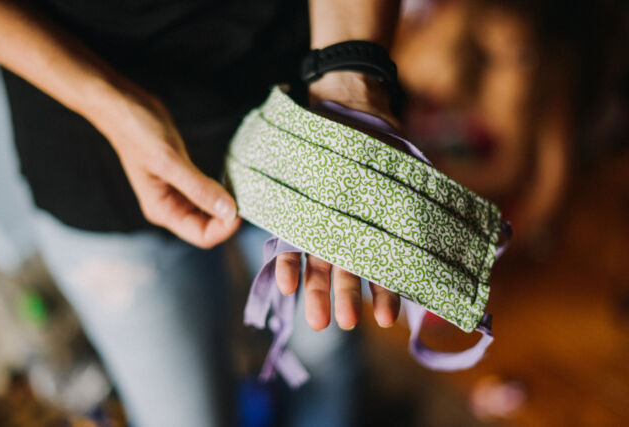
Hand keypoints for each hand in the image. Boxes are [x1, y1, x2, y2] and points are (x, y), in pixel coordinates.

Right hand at [101, 90, 240, 247]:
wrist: (123, 104)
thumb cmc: (139, 132)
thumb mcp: (170, 160)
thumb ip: (199, 188)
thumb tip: (229, 211)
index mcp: (163, 210)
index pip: (201, 235)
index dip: (224, 228)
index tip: (242, 208)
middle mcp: (170, 207)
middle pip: (208, 227)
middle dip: (228, 218)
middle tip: (249, 198)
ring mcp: (177, 193)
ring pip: (210, 211)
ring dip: (227, 205)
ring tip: (243, 190)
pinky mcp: (183, 177)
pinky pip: (207, 193)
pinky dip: (221, 190)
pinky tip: (231, 180)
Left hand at [277, 71, 401, 330]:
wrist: (347, 111)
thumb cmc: (382, 147)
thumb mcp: (409, 175)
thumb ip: (423, 205)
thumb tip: (473, 230)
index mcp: (376, 228)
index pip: (381, 266)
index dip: (384, 293)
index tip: (385, 318)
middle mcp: (348, 232)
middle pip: (346, 271)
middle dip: (347, 298)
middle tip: (345, 323)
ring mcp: (320, 223)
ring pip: (318, 264)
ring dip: (317, 291)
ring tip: (320, 322)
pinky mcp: (296, 211)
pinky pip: (288, 241)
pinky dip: (287, 263)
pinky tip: (286, 286)